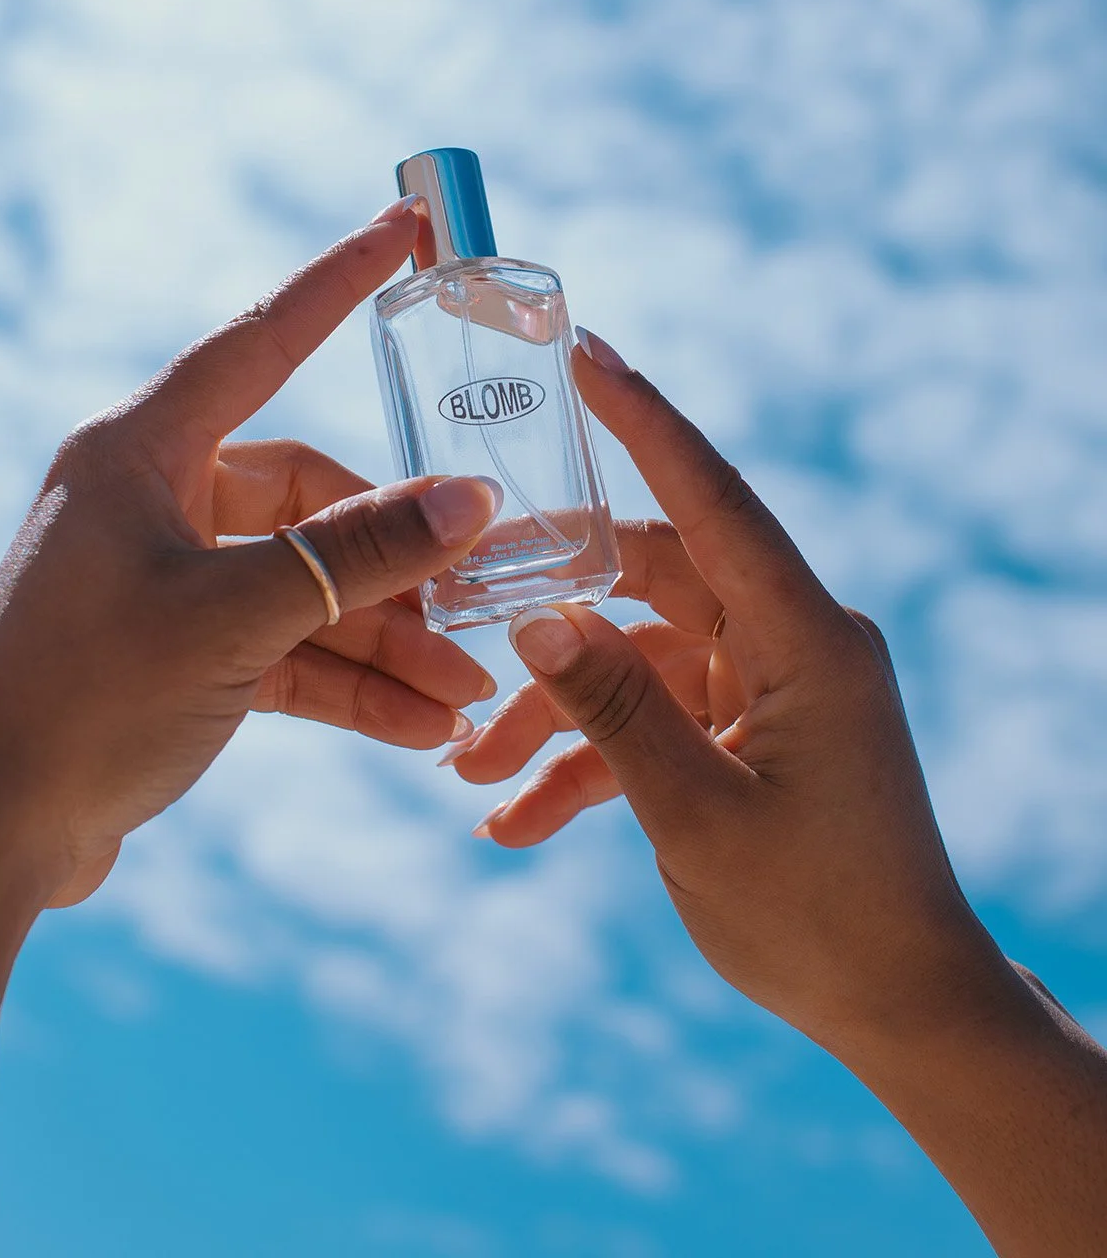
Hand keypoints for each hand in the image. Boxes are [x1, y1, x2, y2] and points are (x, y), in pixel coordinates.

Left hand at [0, 203, 499, 977]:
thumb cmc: (83, 703)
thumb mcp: (233, 621)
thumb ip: (356, 558)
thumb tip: (470, 504)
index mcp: (139, 452)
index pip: (260, 344)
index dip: (336, 283)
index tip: (403, 229)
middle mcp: (152, 500)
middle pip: (308, 496)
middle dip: (395, 561)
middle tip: (479, 601)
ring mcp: (165, 577)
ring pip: (304, 582)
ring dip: (383, 637)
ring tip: (464, 694)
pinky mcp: (178, 649)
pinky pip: (284, 645)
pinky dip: (347, 682)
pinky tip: (419, 725)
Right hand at [451, 331, 1008, 1059]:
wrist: (901, 1006)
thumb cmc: (819, 916)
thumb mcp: (696, 814)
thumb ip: (613, 708)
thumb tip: (534, 618)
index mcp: (804, 639)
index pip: (713, 499)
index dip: (646, 421)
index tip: (588, 352)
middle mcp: (790, 643)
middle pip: (650, 584)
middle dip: (550, 621)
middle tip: (456, 614)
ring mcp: (770, 687)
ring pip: (637, 661)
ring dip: (556, 713)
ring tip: (469, 772)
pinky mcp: (751, 733)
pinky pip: (656, 721)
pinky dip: (592, 763)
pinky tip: (515, 820)